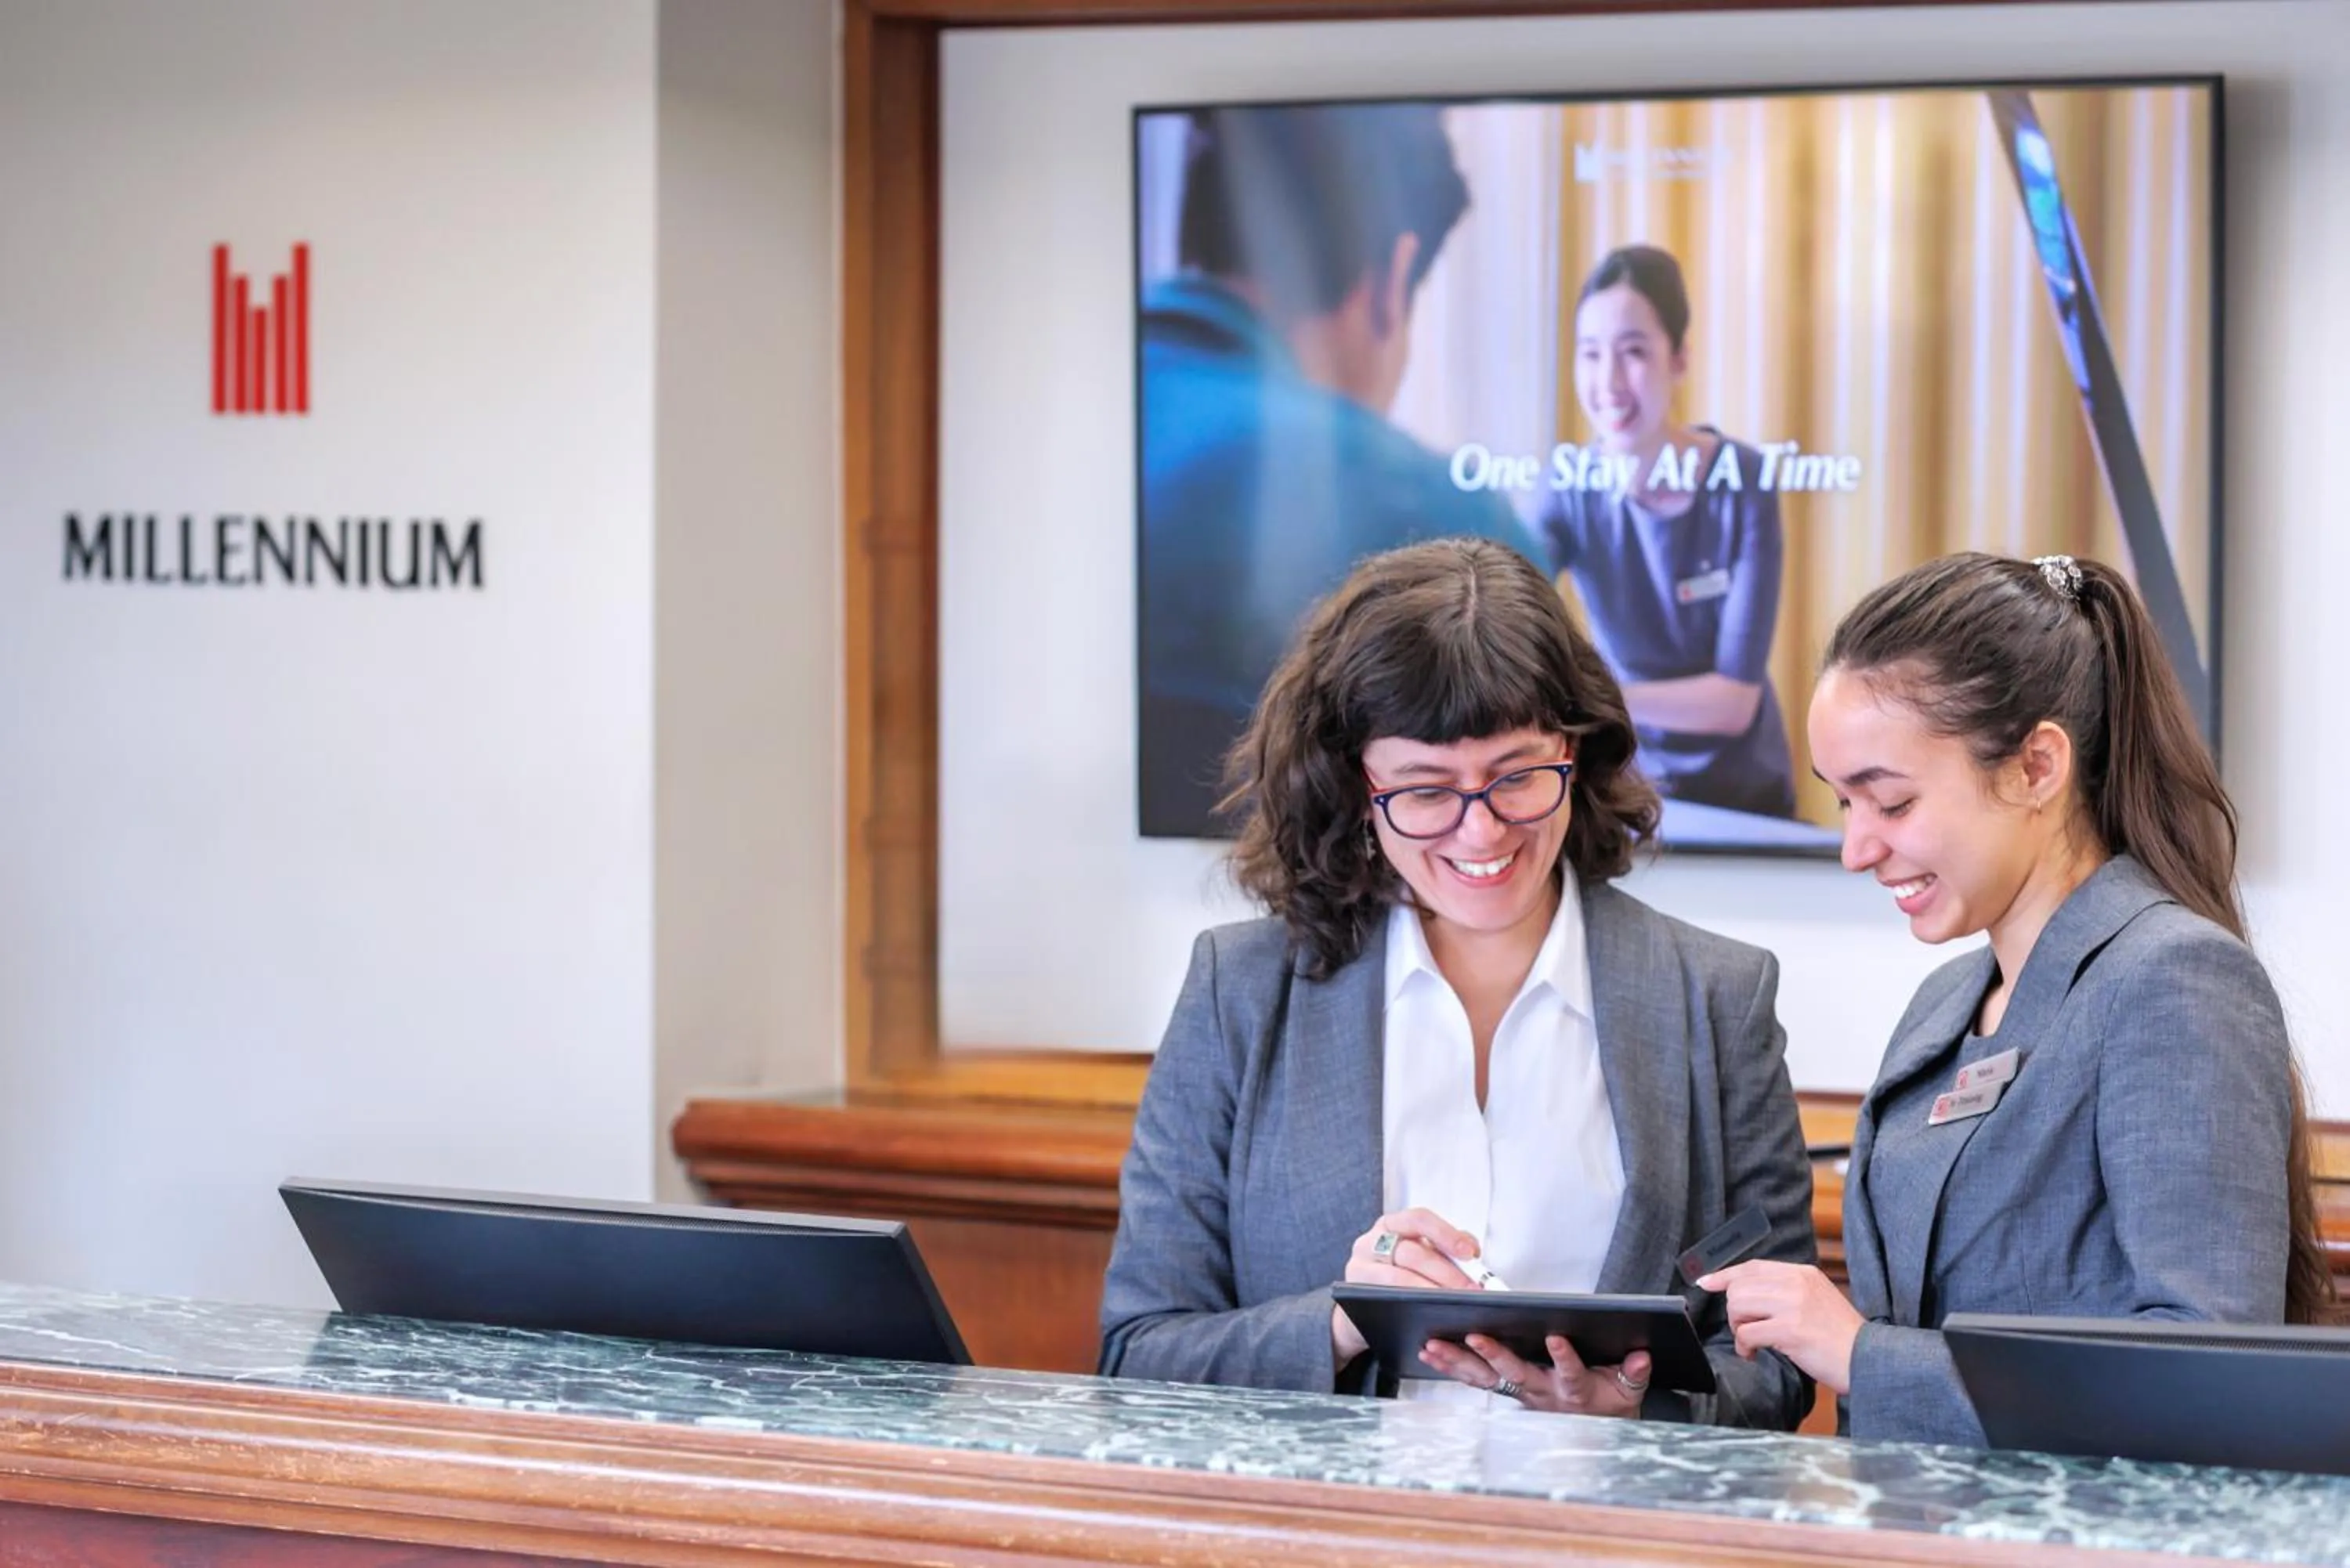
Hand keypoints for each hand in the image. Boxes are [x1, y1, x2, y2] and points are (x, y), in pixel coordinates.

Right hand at [1330, 1208, 1484, 1363]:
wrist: (1362, 1307)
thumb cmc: (1397, 1274)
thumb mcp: (1418, 1253)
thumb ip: (1444, 1248)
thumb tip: (1472, 1252)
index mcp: (1391, 1225)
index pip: (1419, 1220)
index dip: (1446, 1234)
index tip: (1470, 1253)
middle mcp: (1371, 1242)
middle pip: (1412, 1253)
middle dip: (1447, 1273)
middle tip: (1472, 1290)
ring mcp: (1359, 1268)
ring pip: (1398, 1279)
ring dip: (1431, 1292)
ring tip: (1457, 1304)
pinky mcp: (1355, 1295)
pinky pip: (1386, 1300)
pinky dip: (1411, 1307)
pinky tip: (1431, 1315)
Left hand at [1420, 1333, 1650, 1417]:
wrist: (1597, 1425)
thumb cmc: (1610, 1399)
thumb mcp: (1630, 1389)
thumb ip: (1635, 1372)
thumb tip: (1642, 1356)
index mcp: (1576, 1389)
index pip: (1572, 1373)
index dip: (1565, 1357)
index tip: (1557, 1338)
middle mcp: (1543, 1393)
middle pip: (1517, 1374)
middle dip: (1496, 1355)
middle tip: (1476, 1336)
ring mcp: (1521, 1393)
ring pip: (1487, 1377)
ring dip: (1460, 1361)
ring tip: (1435, 1345)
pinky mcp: (1507, 1390)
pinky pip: (1475, 1379)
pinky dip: (1452, 1365)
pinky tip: (1430, 1353)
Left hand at [1696, 1260, 1861, 1394]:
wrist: (1869, 1359)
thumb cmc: (1839, 1336)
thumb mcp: (1815, 1299)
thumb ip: (1785, 1291)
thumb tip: (1743, 1292)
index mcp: (1802, 1273)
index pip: (1752, 1267)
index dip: (1725, 1275)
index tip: (1706, 1282)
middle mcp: (1797, 1283)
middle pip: (1739, 1287)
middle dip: (1734, 1312)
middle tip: (1746, 1330)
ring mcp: (1794, 1305)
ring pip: (1738, 1305)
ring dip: (1738, 1328)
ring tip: (1752, 1342)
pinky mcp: (1791, 1330)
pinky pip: (1747, 1333)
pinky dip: (1744, 1347)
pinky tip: (1754, 1355)